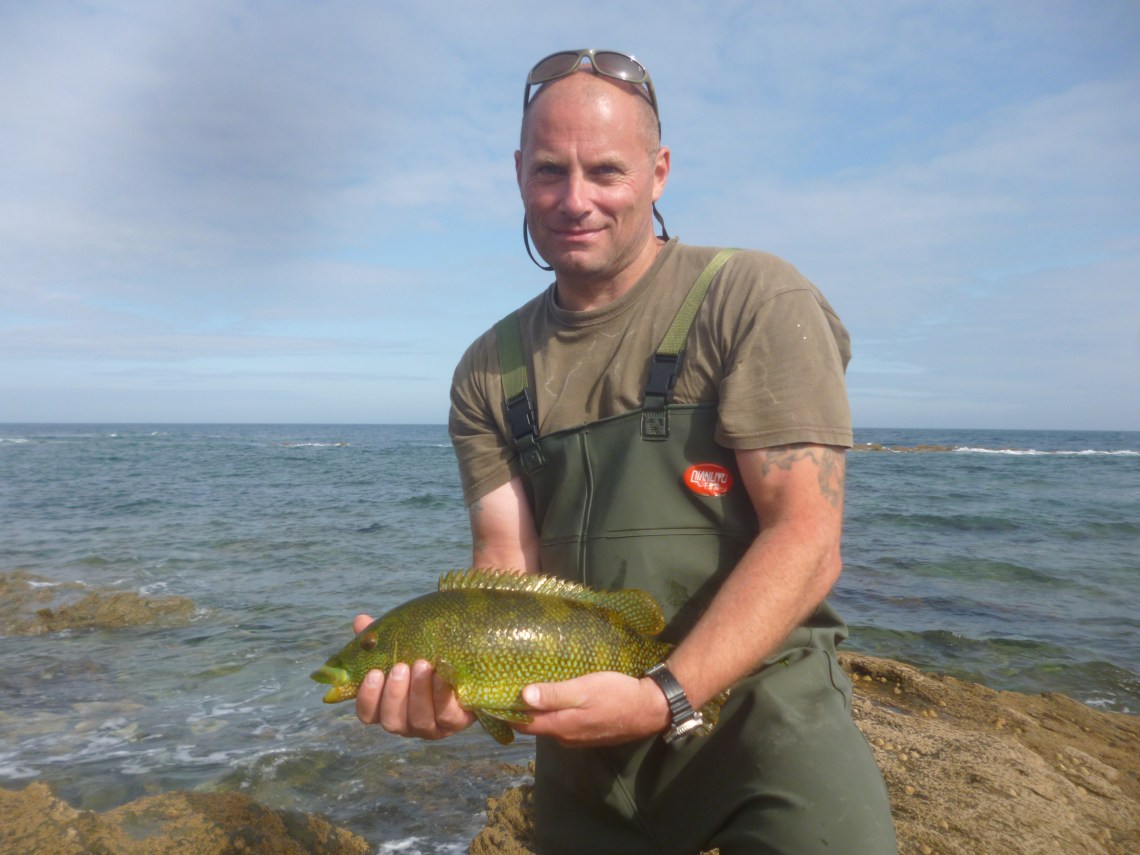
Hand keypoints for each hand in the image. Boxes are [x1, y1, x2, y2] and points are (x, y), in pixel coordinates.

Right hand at [352, 614, 474, 738]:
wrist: (465, 667)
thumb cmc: (424, 658)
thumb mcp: (402, 647)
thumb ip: (381, 639)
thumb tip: (360, 620)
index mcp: (387, 708)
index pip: (368, 714)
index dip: (368, 698)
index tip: (374, 673)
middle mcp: (406, 723)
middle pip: (392, 721)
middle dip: (395, 694)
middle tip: (400, 667)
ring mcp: (431, 727)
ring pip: (420, 720)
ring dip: (419, 692)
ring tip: (422, 664)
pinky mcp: (454, 723)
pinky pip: (447, 716)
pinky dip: (442, 695)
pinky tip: (442, 674)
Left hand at [514, 671, 670, 747]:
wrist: (650, 709)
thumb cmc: (615, 694)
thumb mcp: (583, 689)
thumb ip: (554, 694)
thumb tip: (522, 696)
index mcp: (560, 726)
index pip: (523, 724)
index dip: (507, 711)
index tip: (493, 695)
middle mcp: (566, 737)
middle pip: (535, 725)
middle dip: (521, 710)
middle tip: (509, 686)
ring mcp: (579, 737)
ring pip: (551, 724)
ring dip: (540, 710)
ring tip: (530, 688)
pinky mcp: (590, 733)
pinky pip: (565, 723)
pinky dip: (556, 712)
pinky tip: (558, 697)